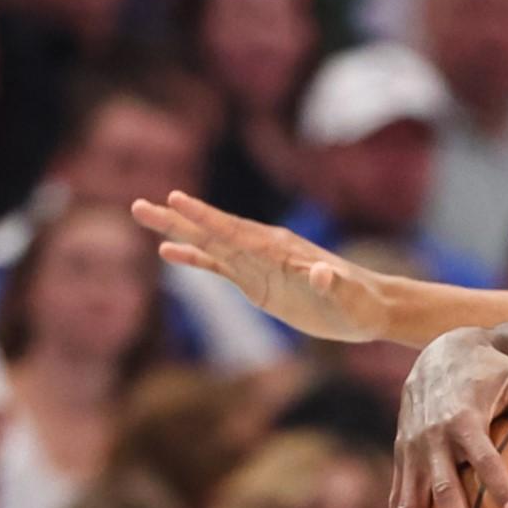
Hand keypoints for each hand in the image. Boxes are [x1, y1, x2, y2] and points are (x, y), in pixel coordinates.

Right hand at [131, 190, 392, 342]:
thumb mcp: (349, 296)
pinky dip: (194, 259)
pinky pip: (220, 267)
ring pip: (211, 245)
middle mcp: (264, 251)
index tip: (176, 200)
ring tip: (144, 214)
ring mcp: (258, 265)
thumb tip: (321, 273)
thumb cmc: (360, 302)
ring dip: (178, 233)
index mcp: (280, 251)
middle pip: (214, 232)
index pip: (236, 231)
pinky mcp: (258, 282)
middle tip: (139, 205)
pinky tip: (168, 253)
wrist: (369, 307)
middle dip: (178, 220)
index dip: (207, 218)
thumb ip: (334, 284)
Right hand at [393, 329, 507, 507]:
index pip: (484, 458)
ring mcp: (412, 451)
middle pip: (443, 489)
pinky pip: (397, 500)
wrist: (437, 352)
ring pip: (409, 503)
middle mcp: (432, 438)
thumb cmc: (490, 368)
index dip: (499, 486)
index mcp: (463, 418)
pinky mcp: (402, 458)